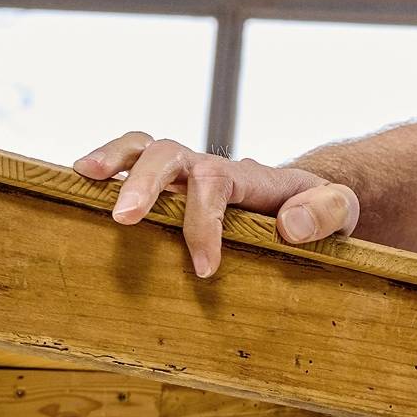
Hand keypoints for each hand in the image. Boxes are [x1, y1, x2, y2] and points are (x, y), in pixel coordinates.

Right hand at [73, 131, 360, 277]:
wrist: (309, 198)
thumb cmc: (322, 209)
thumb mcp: (342, 210)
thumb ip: (325, 213)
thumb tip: (287, 227)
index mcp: (250, 176)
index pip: (219, 184)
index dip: (204, 222)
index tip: (203, 269)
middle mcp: (210, 166)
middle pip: (170, 154)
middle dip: (145, 184)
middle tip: (124, 220)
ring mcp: (185, 173)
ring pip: (144, 148)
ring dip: (114, 159)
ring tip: (82, 177)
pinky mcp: (168, 186)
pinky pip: (131, 165)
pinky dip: (105, 169)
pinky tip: (74, 186)